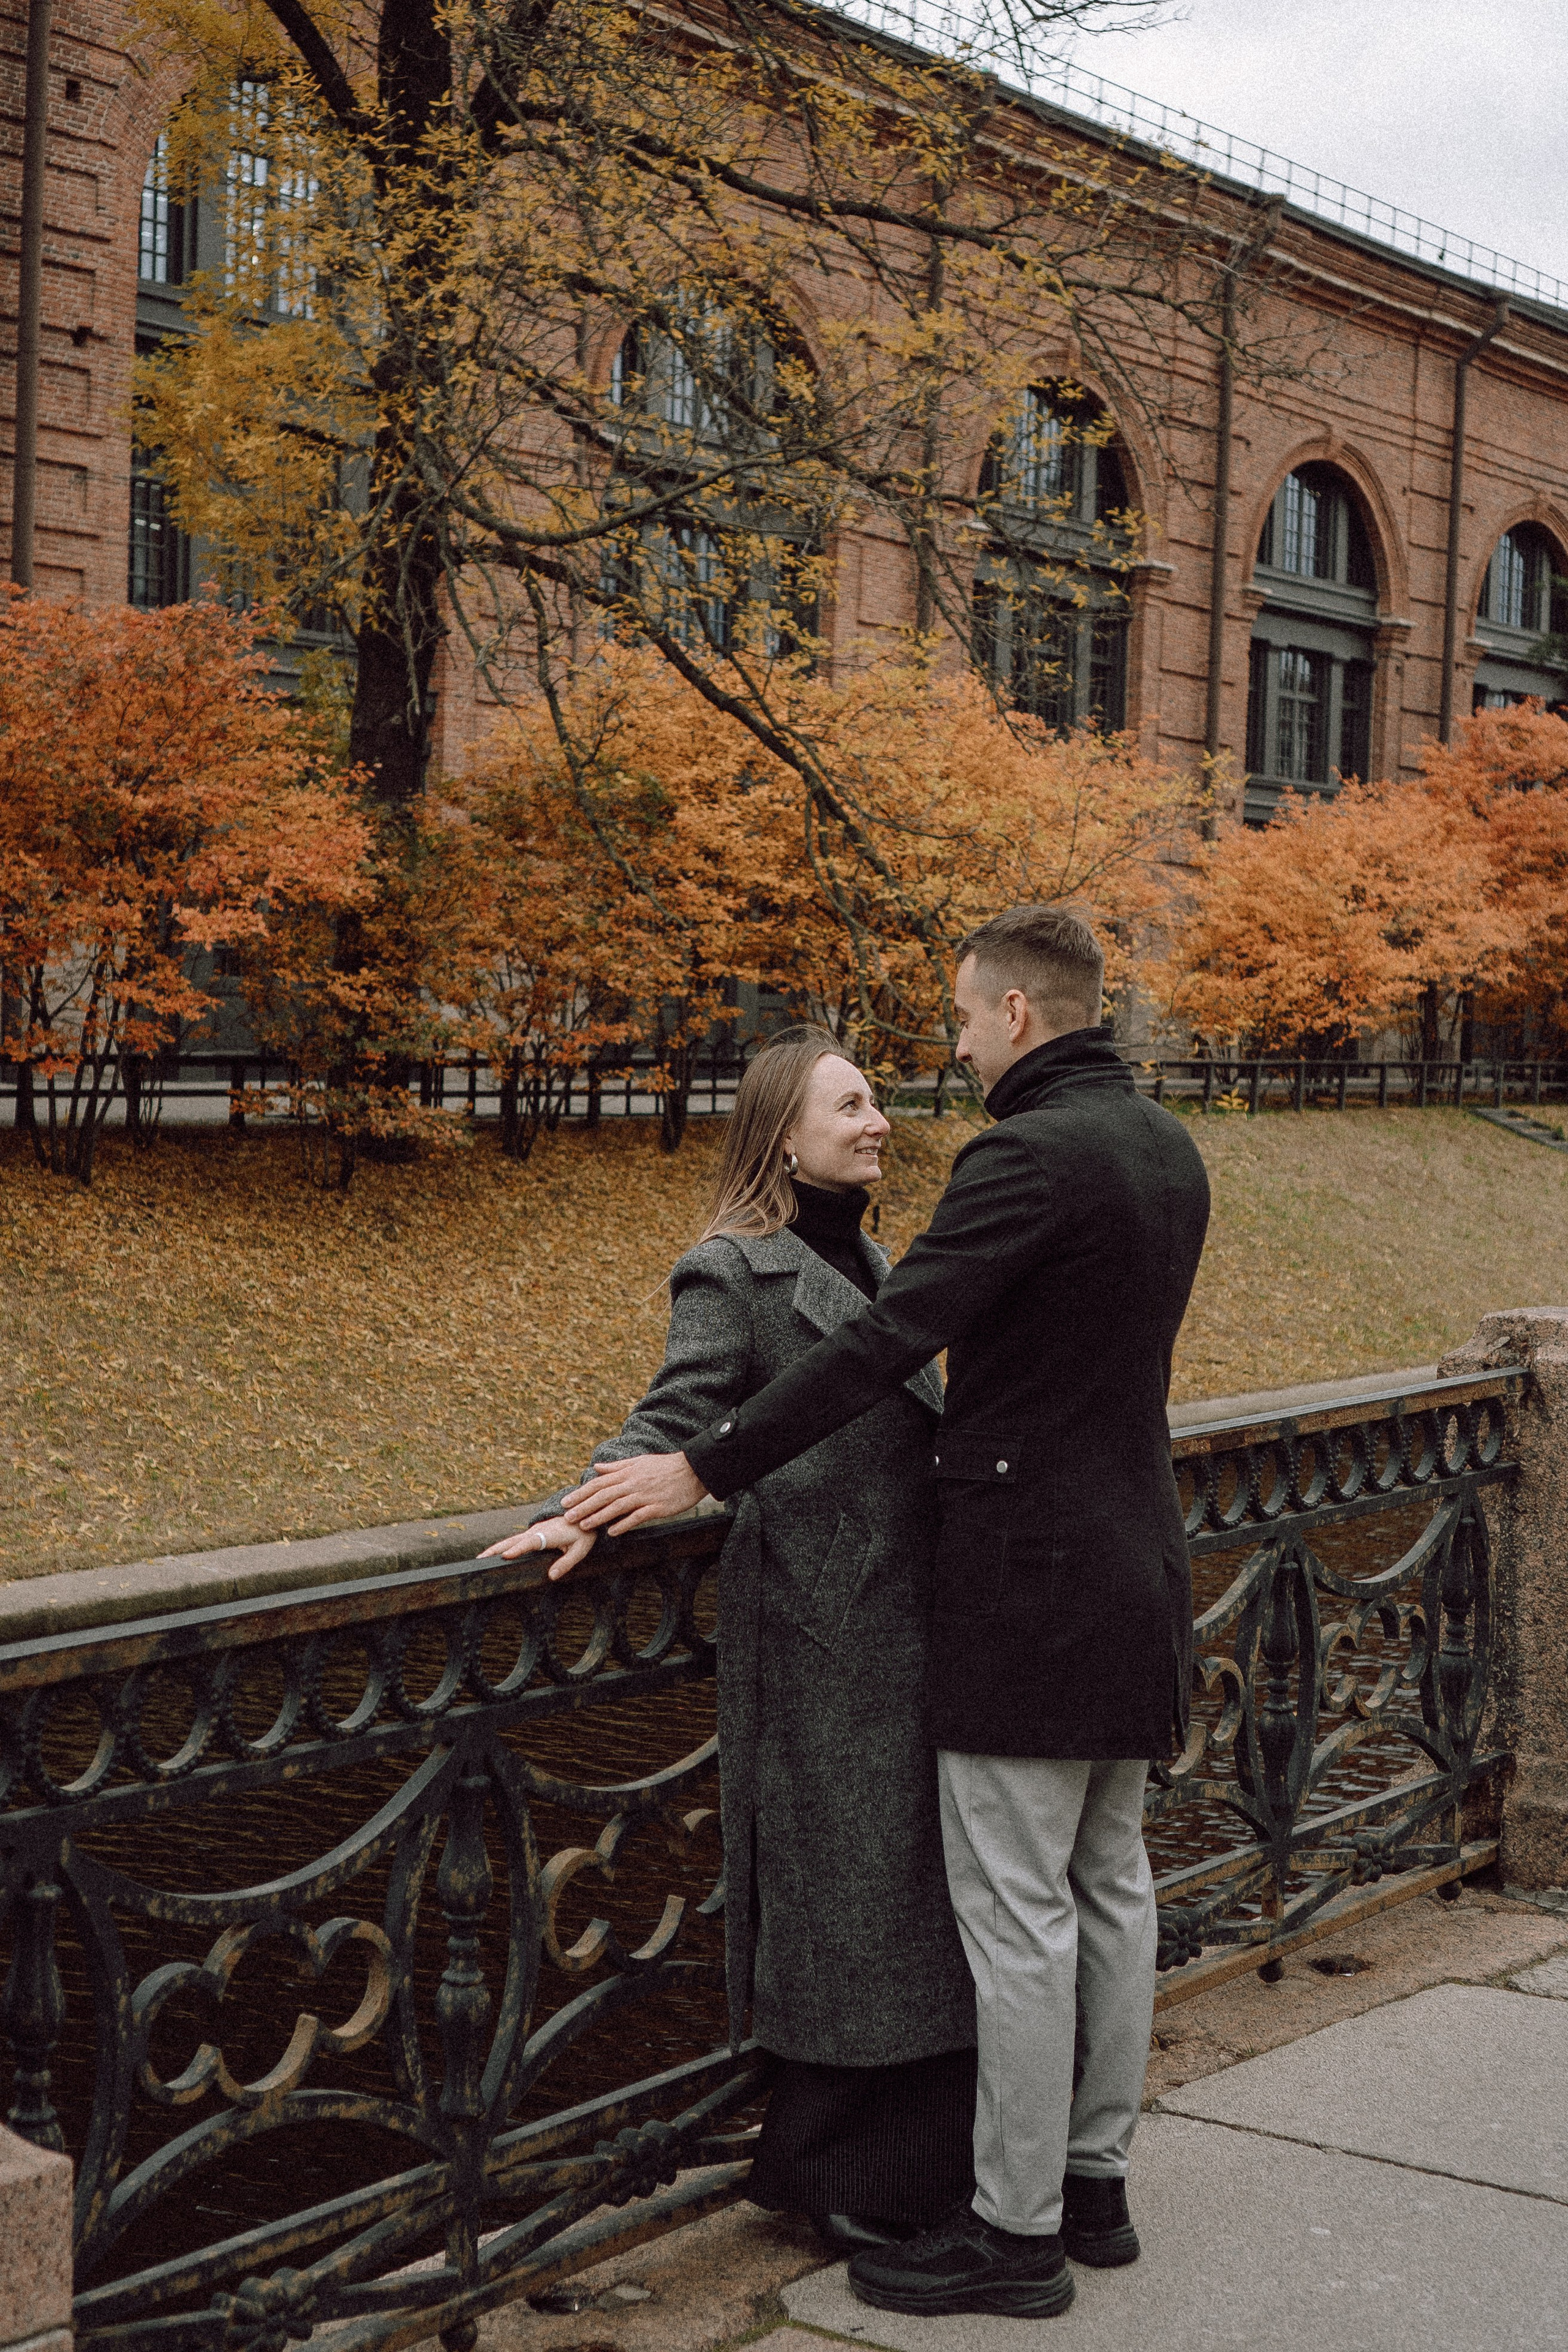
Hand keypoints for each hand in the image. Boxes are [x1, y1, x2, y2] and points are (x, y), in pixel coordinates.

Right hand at [479, 1515, 598, 1580]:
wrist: (584, 1513)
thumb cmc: (583, 1533)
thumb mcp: (580, 1550)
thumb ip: (566, 1563)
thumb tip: (551, 1577)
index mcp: (549, 1534)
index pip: (530, 1543)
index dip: (518, 1549)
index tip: (505, 1556)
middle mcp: (538, 1531)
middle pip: (514, 1540)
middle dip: (496, 1549)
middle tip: (480, 1559)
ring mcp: (534, 1531)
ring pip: (512, 1539)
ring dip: (497, 1547)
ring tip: (482, 1557)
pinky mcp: (534, 1532)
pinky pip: (517, 1540)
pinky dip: (504, 1546)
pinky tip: (498, 1554)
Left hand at [560, 1453, 708, 1534]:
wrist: (693, 1471)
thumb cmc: (665, 1466)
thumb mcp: (639, 1461)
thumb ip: (617, 1466)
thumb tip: (596, 1467)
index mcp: (628, 1472)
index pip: (599, 1483)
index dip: (581, 1493)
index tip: (566, 1502)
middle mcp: (633, 1483)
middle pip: (604, 1495)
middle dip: (584, 1506)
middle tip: (567, 1517)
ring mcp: (645, 1495)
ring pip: (617, 1506)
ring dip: (599, 1516)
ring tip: (584, 1526)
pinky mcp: (657, 1507)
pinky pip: (638, 1517)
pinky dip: (624, 1524)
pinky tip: (612, 1532)